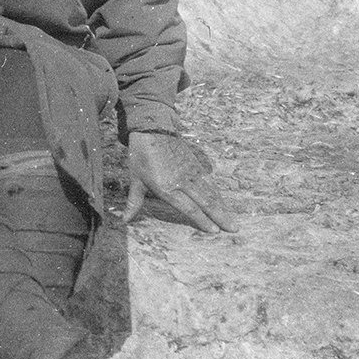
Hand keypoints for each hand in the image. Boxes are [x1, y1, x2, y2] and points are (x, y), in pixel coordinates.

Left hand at [123, 131, 237, 233]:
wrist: (151, 128)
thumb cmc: (141, 155)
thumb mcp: (135, 180)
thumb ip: (134, 203)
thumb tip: (124, 220)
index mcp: (167, 187)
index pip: (188, 207)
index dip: (202, 220)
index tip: (214, 231)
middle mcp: (182, 181)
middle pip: (206, 202)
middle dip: (220, 217)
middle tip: (234, 229)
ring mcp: (191, 171)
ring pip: (210, 192)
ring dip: (222, 206)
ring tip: (232, 220)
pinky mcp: (195, 163)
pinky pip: (209, 182)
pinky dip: (217, 193)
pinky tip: (222, 201)